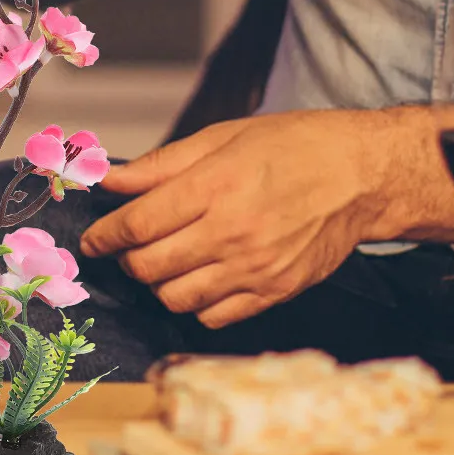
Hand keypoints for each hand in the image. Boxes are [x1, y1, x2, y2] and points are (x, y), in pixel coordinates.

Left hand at [77, 112, 389, 328]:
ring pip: (176, 298)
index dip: (105, 235)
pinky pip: (214, 316)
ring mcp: (254, 269)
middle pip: (150, 266)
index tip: (93, 239)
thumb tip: (112, 180)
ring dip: (158, 283)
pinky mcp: (275, 292)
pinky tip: (199, 279)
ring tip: (164, 261)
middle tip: (128, 247)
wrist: (360, 175)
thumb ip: (163, 165)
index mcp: (213, 187)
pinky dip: (195, 304)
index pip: (137, 224)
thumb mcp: (222, 138)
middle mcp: (231, 233)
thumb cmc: (291, 146)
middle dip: (127, 259)